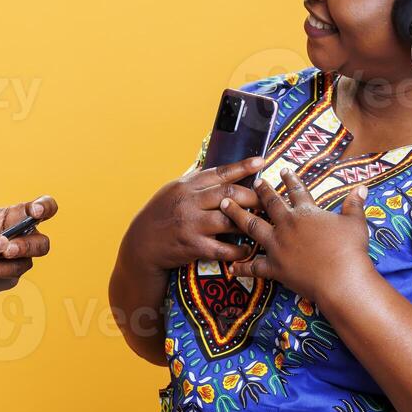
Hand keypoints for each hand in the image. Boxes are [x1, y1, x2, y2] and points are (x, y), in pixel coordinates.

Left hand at [0, 195, 56, 295]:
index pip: (44, 207)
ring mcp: (18, 260)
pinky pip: (8, 278)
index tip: (35, 211)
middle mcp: (24, 238)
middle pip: (42, 243)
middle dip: (27, 246)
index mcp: (18, 216)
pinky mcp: (8, 278)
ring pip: (25, 264)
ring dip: (8, 264)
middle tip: (8, 248)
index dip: (46, 207)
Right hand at [120, 157, 265, 272]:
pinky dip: (238, 250)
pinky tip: (248, 250)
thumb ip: (195, 180)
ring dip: (249, 223)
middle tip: (269, 201)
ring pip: (228, 220)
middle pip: (229, 195)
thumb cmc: (161, 214)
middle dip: (253, 198)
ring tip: (264, 225)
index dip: (242, 167)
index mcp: (187, 185)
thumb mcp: (173, 190)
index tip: (261, 162)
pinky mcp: (192, 246)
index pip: (219, 173)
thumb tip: (219, 168)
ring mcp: (190, 224)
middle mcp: (189, 202)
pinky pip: (222, 248)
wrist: (141, 243)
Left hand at [220, 169, 371, 303]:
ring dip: (236, 215)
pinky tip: (231, 267)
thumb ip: (354, 204)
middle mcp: (287, 225)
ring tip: (224, 205)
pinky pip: (254, 267)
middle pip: (269, 204)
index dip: (290, 180)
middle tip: (252, 183)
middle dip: (260, 192)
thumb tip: (362, 187)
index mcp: (306, 213)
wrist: (341, 278)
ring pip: (251, 227)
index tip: (283, 170)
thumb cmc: (351, 250)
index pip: (297, 191)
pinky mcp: (274, 267)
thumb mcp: (355, 223)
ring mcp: (277, 246)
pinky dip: (242, 268)